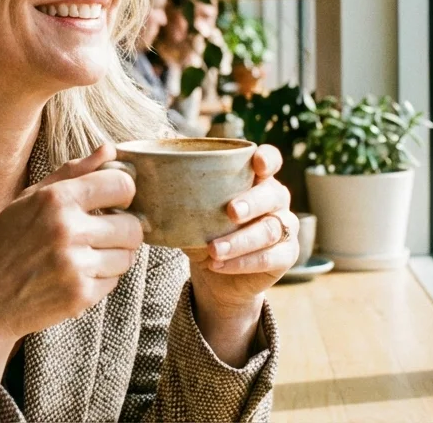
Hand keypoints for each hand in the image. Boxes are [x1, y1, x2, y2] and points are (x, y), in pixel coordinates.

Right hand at [0, 144, 141, 346]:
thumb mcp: (28, 200)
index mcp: (55, 199)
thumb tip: (110, 150)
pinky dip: (101, 280)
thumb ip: (72, 173)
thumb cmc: (4, 245)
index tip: (114, 202)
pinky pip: (115, 282)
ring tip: (85, 256)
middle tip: (102, 234)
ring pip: (127, 256)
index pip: (121, 184)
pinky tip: (75, 276)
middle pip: (133, 225)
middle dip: (123, 230)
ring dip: (113, 256)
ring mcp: (75, 265)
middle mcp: (67, 229)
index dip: (123, 193)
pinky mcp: (80, 296)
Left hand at [187, 145, 297, 323]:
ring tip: (213, 250)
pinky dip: (243, 262)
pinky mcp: (286, 255)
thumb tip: (146, 173)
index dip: (267, 159)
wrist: (216, 271)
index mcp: (256, 178)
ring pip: (270, 230)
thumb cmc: (204, 229)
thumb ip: (181, 191)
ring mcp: (285, 226)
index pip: (270, 160)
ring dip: (240, 240)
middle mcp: (275, 198)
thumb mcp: (191, 210)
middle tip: (230, 211)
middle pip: (274, 194)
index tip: (257, 164)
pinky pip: (270, 257)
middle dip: (252, 202)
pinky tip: (218, 264)